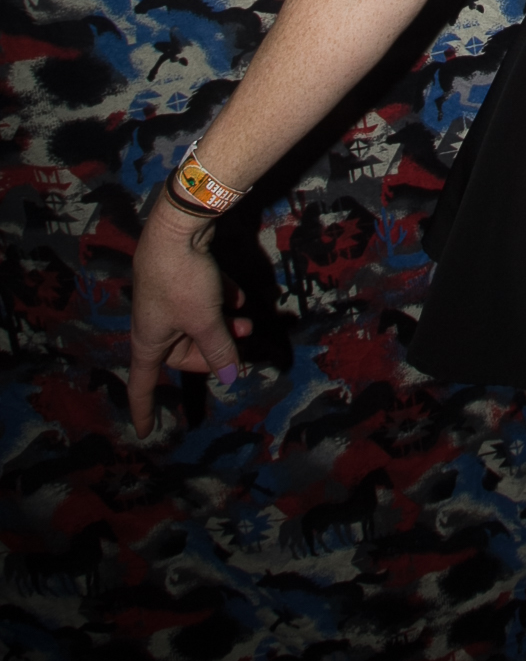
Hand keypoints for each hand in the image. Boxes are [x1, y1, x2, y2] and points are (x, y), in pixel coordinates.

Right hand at [127, 200, 252, 436]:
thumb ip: (219, 349)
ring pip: (194, 325)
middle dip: (213, 351)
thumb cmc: (183, 281)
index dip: (144, 410)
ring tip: (248, 322)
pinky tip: (240, 296)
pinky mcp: (178, 276)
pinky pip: (199, 300)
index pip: (142, 385)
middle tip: (243, 340)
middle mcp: (153, 323)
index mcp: (149, 340)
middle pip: (181, 353)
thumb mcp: (205, 320)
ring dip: (222, 326)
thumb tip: (231, 377)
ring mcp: (165, 298)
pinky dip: (219, 300)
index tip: (146, 433)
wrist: (177, 227)